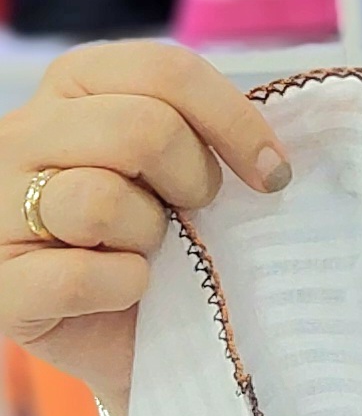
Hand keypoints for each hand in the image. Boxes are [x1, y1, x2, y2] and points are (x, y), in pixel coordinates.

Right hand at [0, 43, 291, 415]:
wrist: (136, 345)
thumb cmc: (165, 245)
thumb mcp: (185, 174)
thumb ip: (210, 136)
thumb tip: (280, 150)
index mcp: (74, 87)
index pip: (163, 70)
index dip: (234, 122)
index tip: (273, 176)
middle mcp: (22, 133)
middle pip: (139, 128)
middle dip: (193, 180)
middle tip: (196, 215)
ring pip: (99, 199)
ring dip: (150, 236)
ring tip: (149, 252)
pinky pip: (76, 275)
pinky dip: (122, 287)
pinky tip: (131, 292)